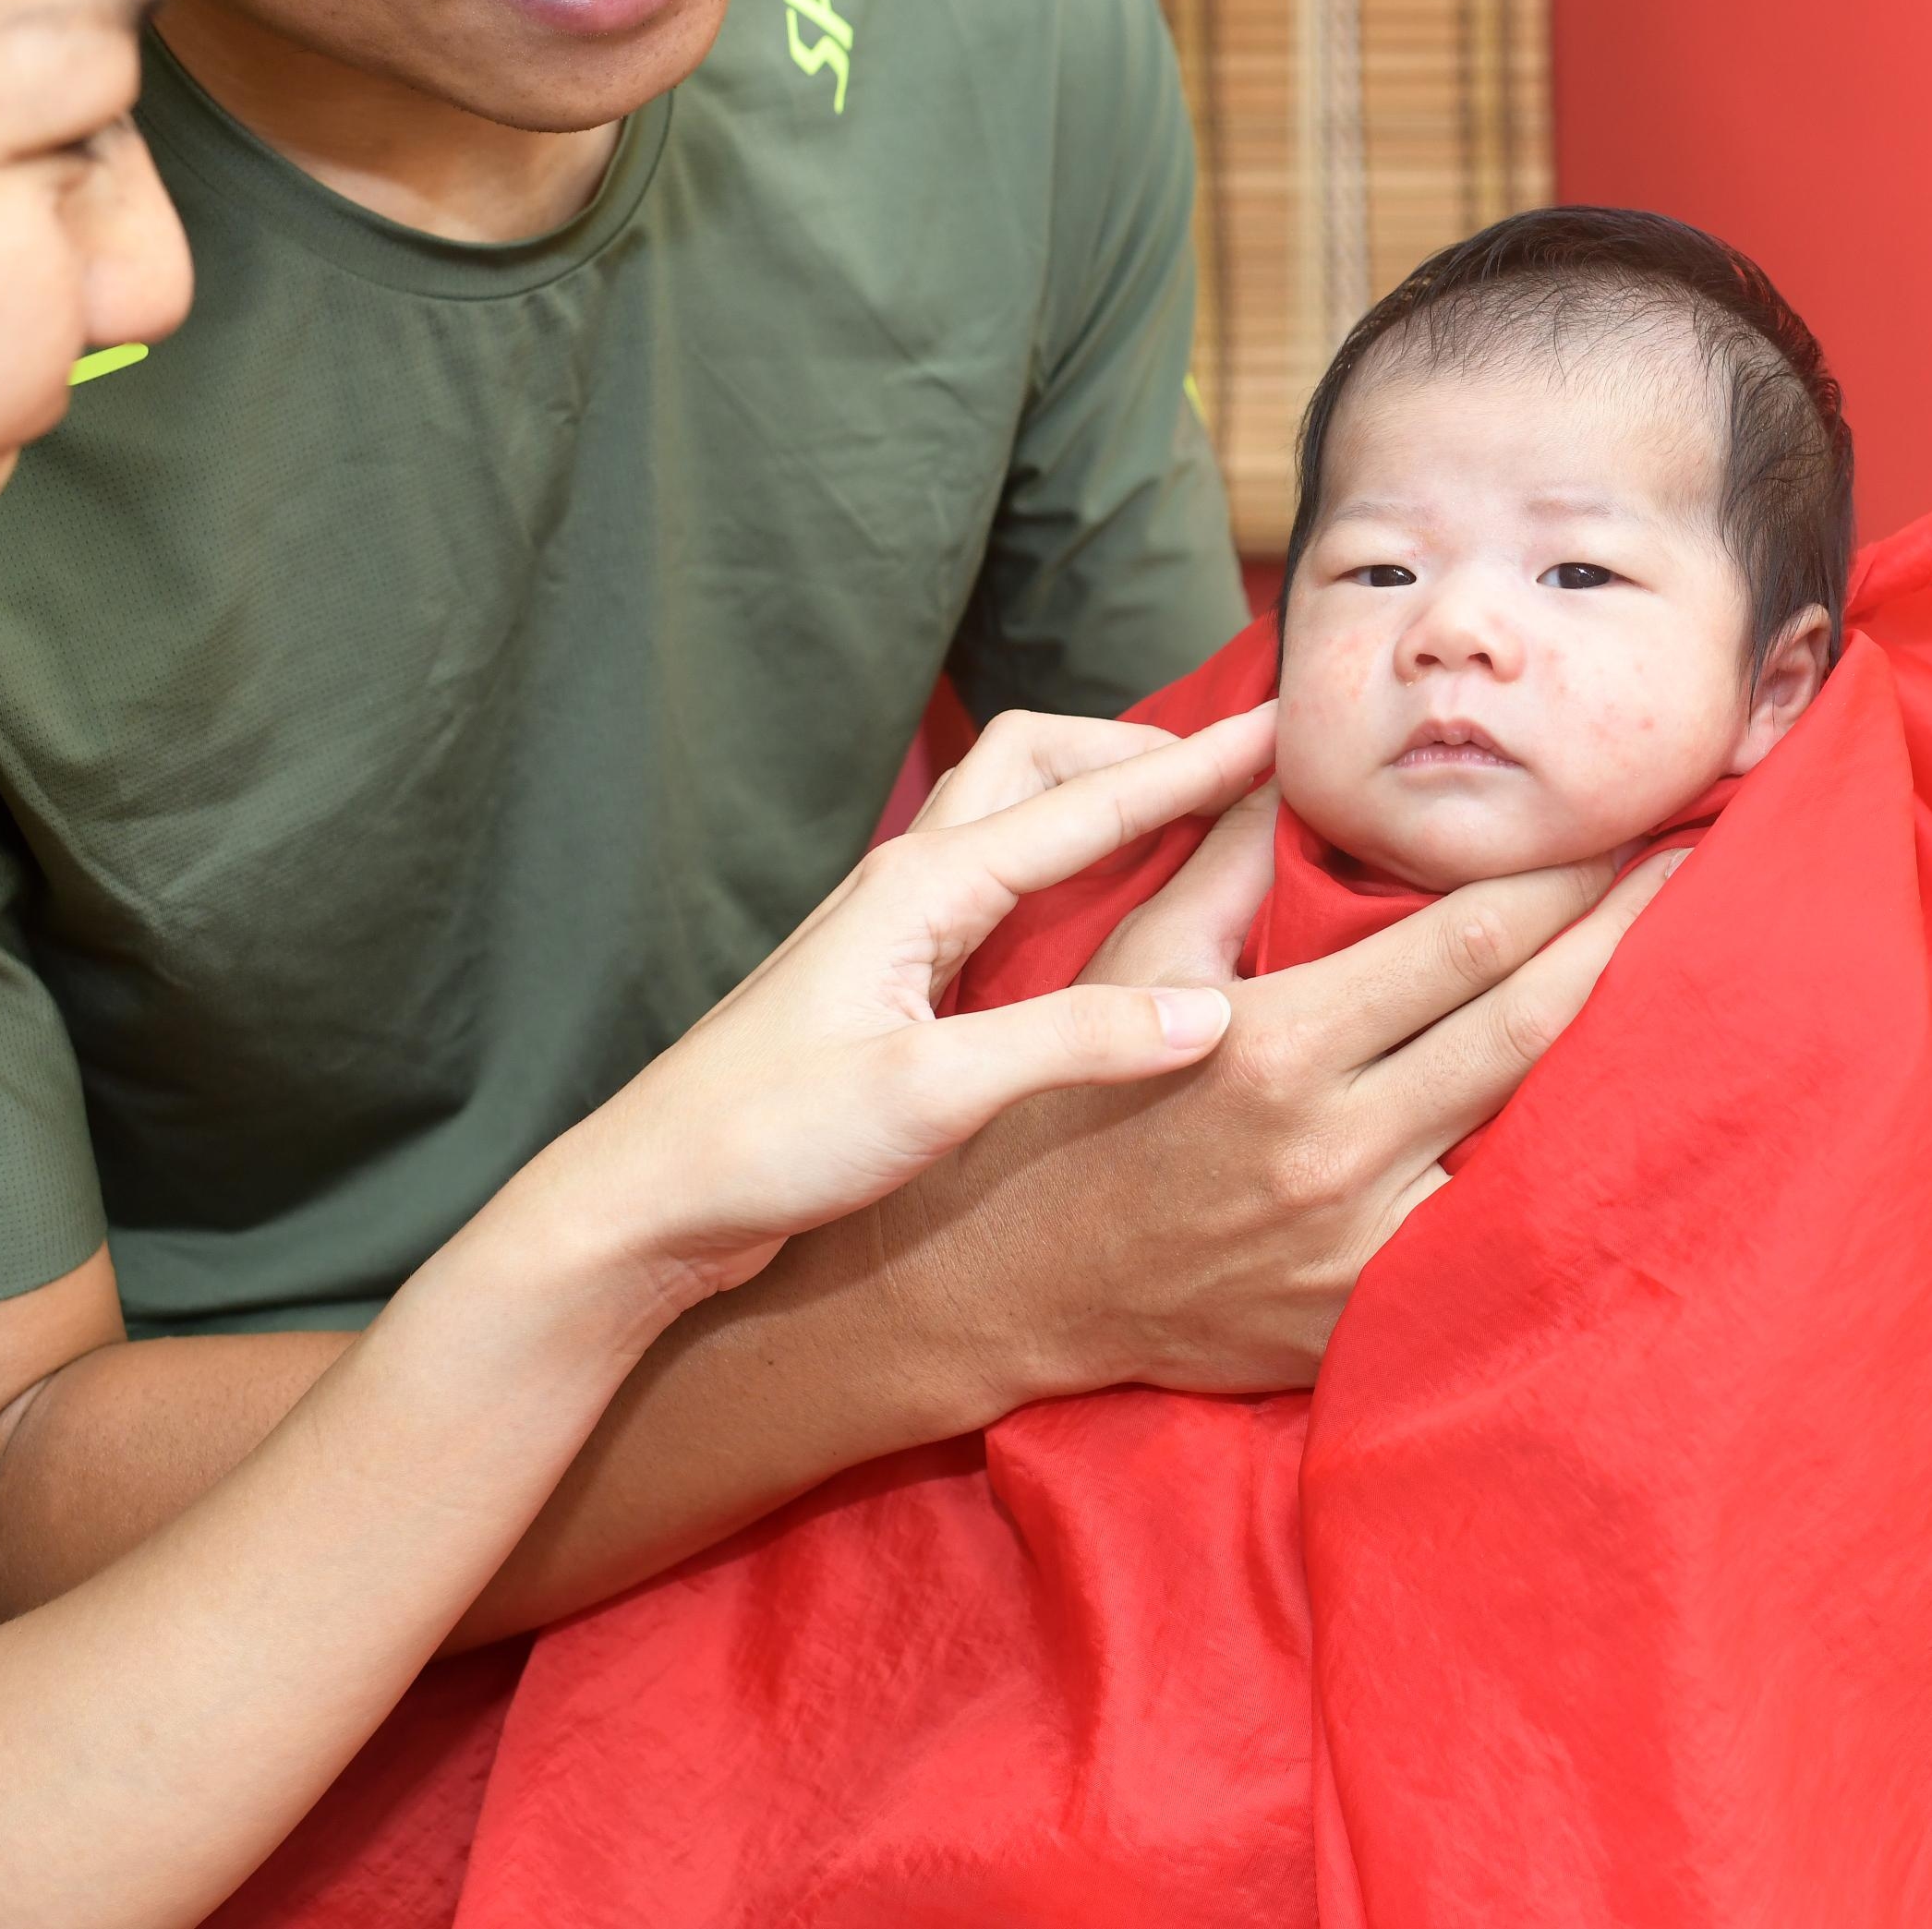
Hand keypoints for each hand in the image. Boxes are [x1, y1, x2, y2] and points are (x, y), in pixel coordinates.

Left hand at [527, 707, 1279, 1311]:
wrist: (643, 1202)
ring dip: (1102, 797)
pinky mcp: (893, 979)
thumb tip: (1211, 1012)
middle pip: (1040, 761)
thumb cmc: (764, 1143)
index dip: (1200, 767)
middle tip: (1240, 770)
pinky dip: (1070, 866)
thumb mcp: (932, 1096)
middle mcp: (909, 883)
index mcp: (924, 887)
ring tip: (1194, 818)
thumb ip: (1074, 1042)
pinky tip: (1108, 913)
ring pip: (1013, 815)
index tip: (1288, 729)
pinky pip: (1002, 882)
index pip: (1092, 802)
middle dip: (1142, 749)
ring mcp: (896, 928)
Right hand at [867, 791, 1685, 1402]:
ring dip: (1619, 1064)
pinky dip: (1556, 1180)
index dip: (1567, 879)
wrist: (988, 1290)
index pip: (1467, 940)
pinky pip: (1489, 1241)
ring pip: (1535, 1140)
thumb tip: (1295, 751)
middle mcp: (1331, 1147)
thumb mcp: (1126, 961)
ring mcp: (1356, 1248)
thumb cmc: (1056, 1109)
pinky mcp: (1360, 1321)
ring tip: (1701, 997)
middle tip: (1707, 879)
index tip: (1635, 828)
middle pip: (1532, 1026)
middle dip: (1630, 942)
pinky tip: (1621, 1132)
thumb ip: (1226, 859)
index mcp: (1275, 1042)